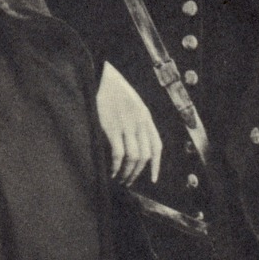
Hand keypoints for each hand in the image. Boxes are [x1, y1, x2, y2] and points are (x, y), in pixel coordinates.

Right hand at [96, 61, 162, 186]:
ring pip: (134, 157)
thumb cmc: (114, 91)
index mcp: (146, 117)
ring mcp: (127, 125)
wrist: (101, 77)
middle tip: (129, 182)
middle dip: (138, 173)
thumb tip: (138, 145)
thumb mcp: (133, 104)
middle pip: (145, 155)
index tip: (152, 179)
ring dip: (128, 172)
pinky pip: (119, 154)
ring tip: (120, 179)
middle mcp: (140, 122)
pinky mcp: (112, 127)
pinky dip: (117, 166)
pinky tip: (112, 171)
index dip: (156, 165)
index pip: (156, 146)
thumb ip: (138, 122)